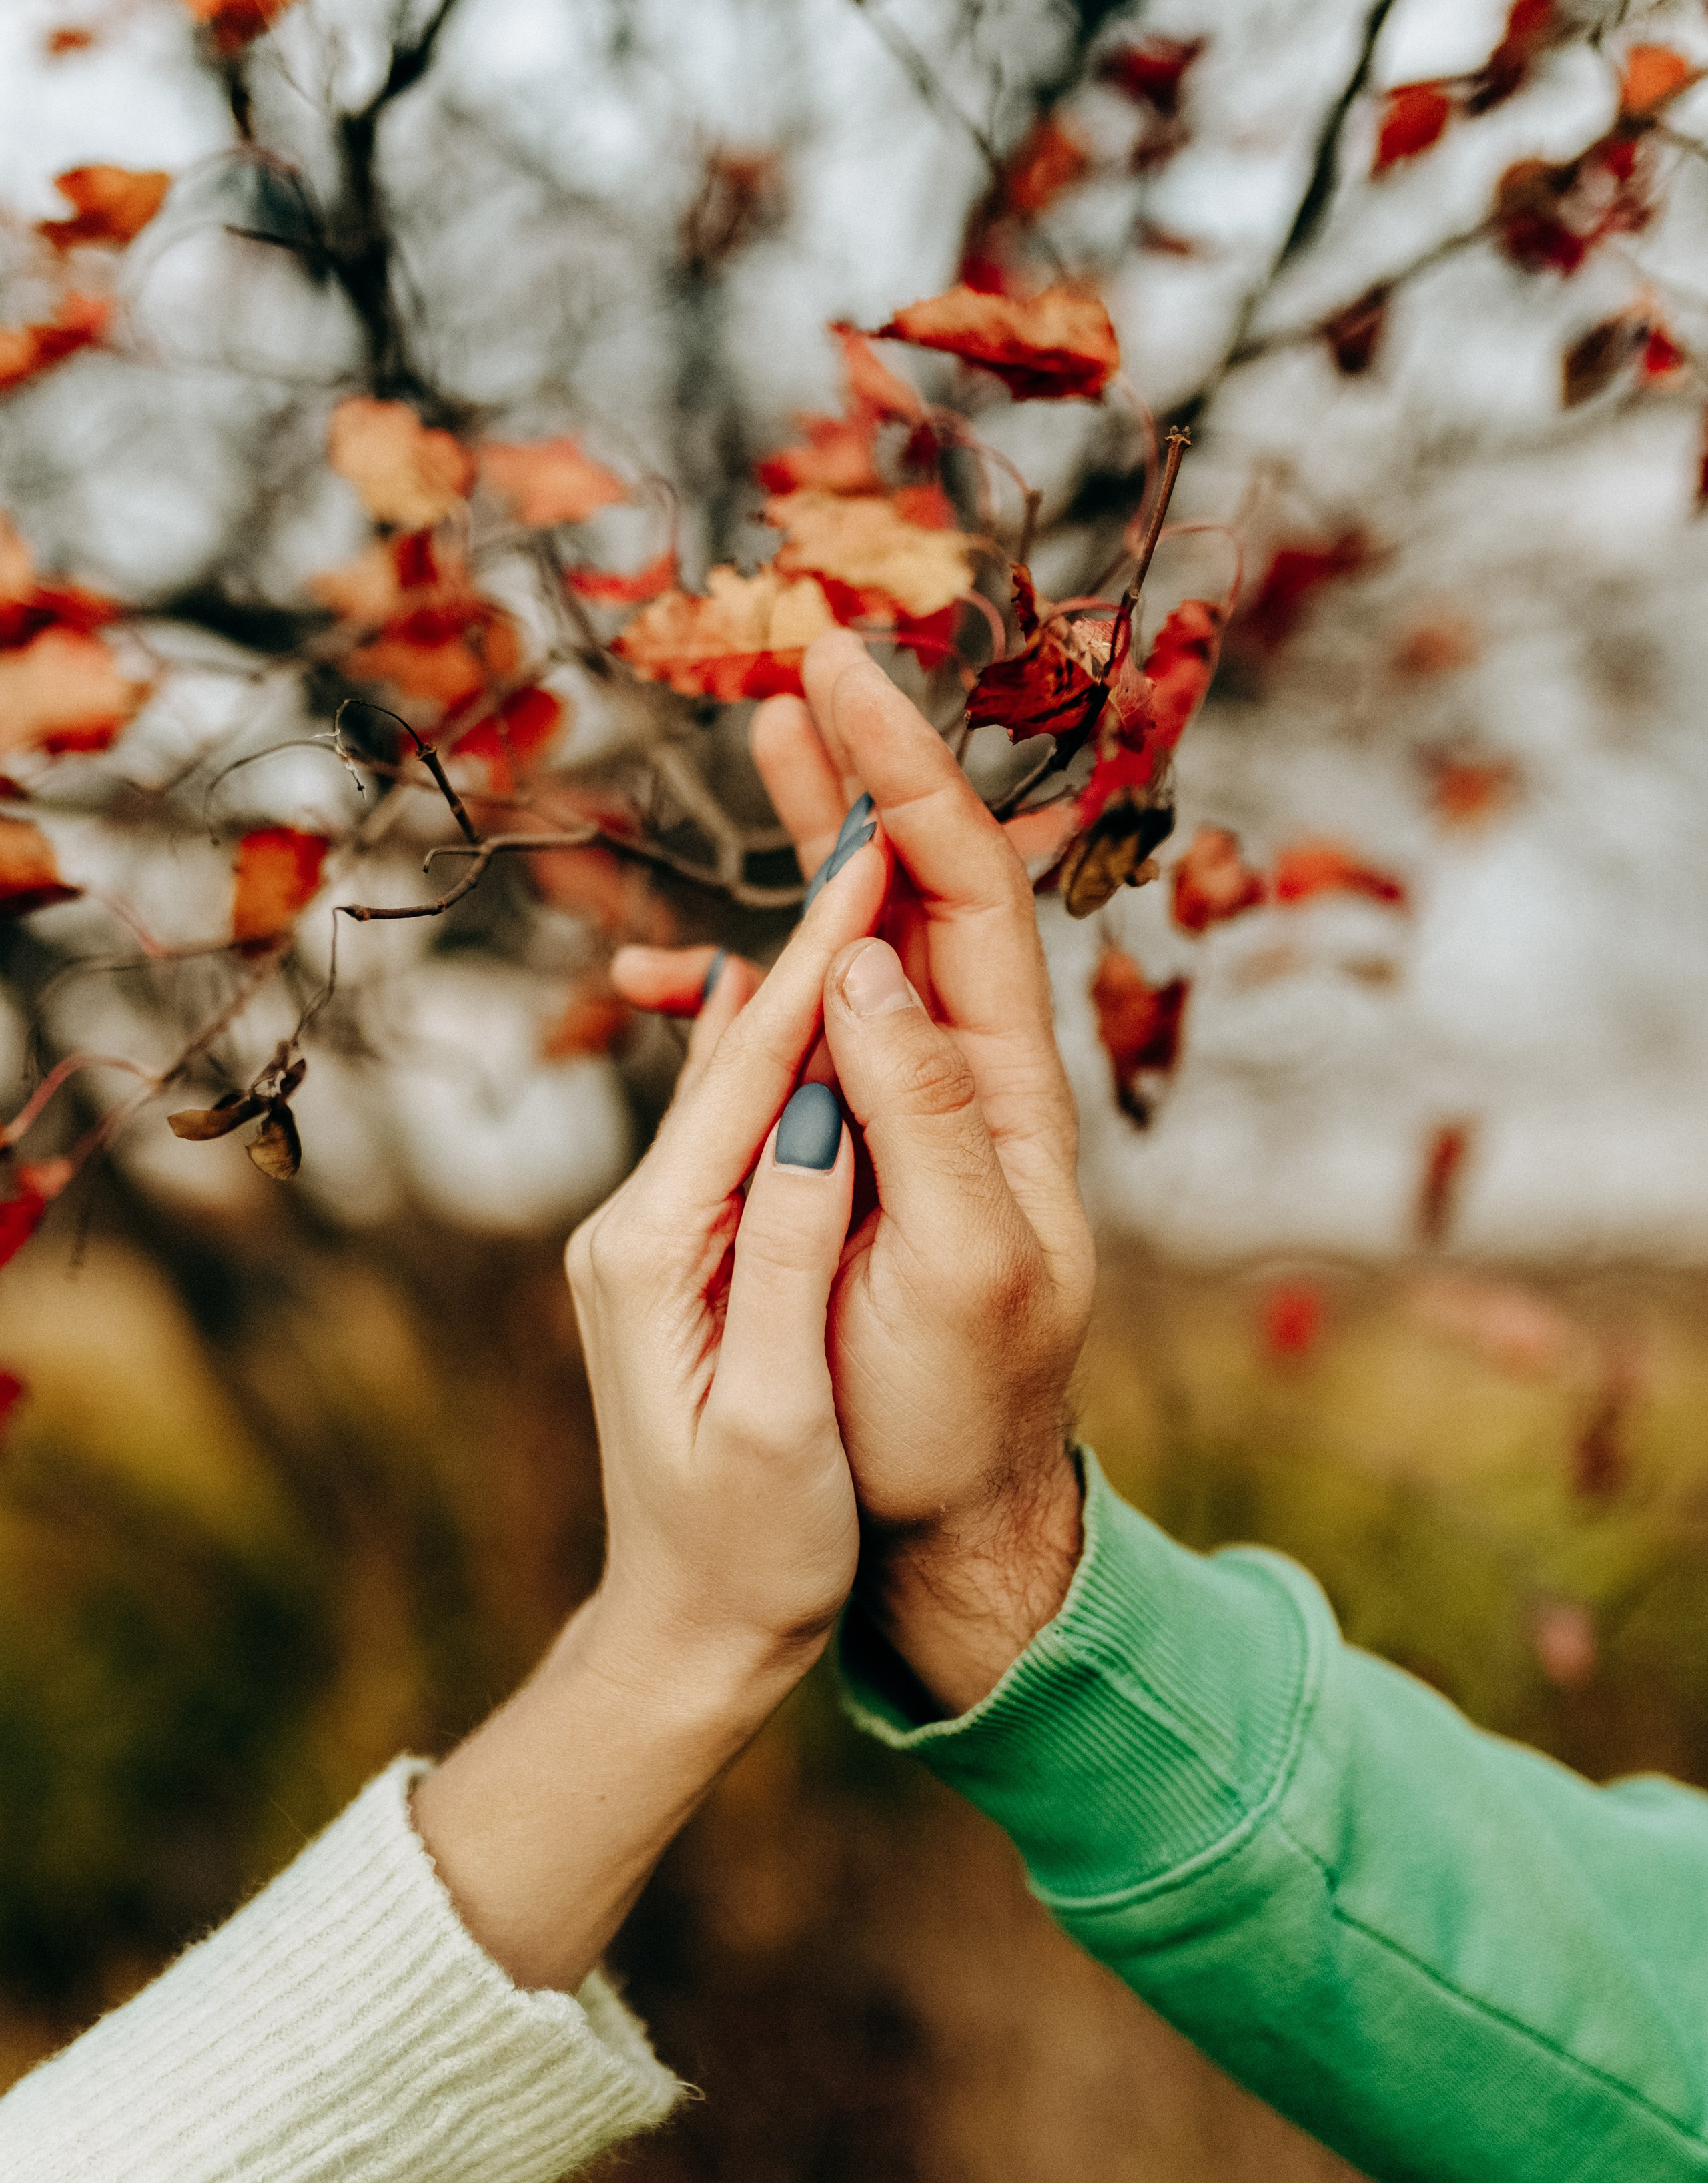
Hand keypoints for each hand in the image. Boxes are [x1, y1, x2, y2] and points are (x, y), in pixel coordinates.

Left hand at [414, 826, 886, 1988]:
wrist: (686, 1633)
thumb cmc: (751, 1552)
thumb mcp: (780, 1419)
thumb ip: (788, 1252)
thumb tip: (818, 1103)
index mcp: (655, 1253)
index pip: (751, 1075)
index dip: (820, 956)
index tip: (875, 837)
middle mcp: (633, 1224)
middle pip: (736, 1053)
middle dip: (805, 930)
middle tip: (863, 796)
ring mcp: (649, 1237)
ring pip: (737, 1082)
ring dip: (796, 978)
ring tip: (847, 861)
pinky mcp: (675, 1257)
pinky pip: (733, 1130)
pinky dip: (776, 1056)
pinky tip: (782, 989)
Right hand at [615, 632, 1094, 1716]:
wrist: (948, 1516)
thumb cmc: (959, 1413)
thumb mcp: (962, 1274)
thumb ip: (925, 1119)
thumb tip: (865, 962)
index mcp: (1007, 1095)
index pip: (970, 895)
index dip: (911, 779)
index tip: (845, 685)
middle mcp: (967, 1080)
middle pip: (923, 890)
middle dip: (867, 773)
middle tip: (802, 666)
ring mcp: (909, 1113)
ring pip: (862, 949)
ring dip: (811, 852)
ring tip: (758, 752)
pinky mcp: (854, 1156)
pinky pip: (805, 1042)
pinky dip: (747, 990)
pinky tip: (679, 973)